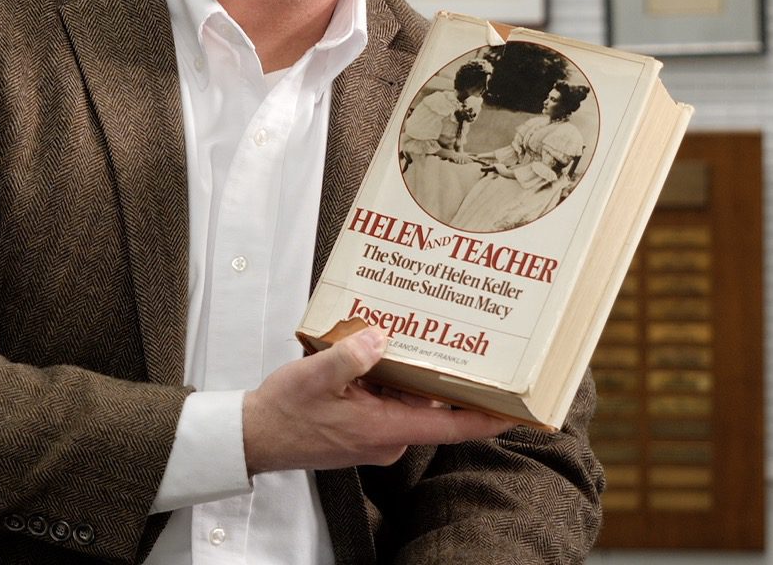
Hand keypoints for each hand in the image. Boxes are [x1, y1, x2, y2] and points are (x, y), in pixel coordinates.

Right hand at [243, 327, 514, 472]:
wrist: (255, 436)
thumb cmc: (284, 414)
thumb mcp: (315, 376)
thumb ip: (351, 356)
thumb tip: (381, 338)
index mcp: (385, 428)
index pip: (451, 426)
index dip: (488, 418)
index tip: (518, 409)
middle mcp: (388, 437)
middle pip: (432, 405)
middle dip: (445, 375)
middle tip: (463, 340)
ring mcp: (376, 435)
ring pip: (408, 400)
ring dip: (410, 374)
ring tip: (412, 335)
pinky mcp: (364, 428)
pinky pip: (389, 401)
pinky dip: (389, 379)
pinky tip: (377, 352)